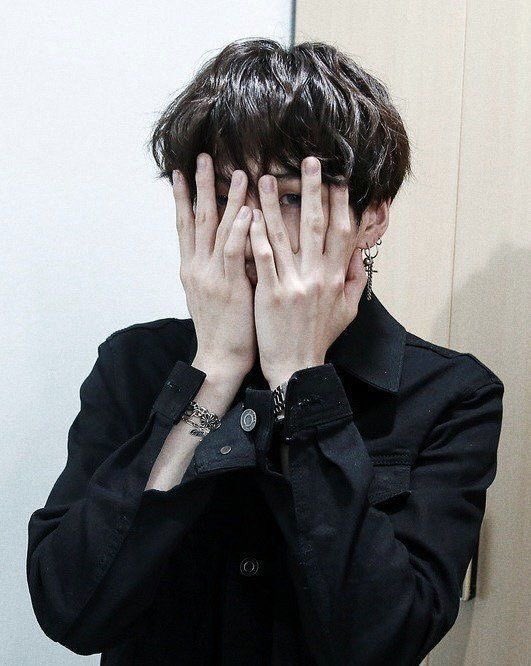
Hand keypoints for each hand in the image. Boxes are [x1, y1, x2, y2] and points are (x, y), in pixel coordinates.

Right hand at [173, 152, 256, 379]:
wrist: (220, 358)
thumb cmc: (223, 328)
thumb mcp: (213, 294)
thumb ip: (218, 266)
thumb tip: (230, 244)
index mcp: (191, 268)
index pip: (184, 226)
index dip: (182, 198)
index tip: (180, 174)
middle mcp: (196, 267)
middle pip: (196, 219)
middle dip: (198, 186)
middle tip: (200, 157)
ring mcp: (211, 276)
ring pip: (216, 230)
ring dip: (225, 199)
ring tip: (234, 172)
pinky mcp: (229, 286)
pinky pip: (233, 251)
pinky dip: (239, 229)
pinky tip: (247, 209)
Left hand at [249, 156, 367, 388]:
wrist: (297, 368)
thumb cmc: (320, 337)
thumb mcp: (347, 311)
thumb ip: (355, 279)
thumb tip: (358, 252)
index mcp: (336, 277)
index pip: (341, 232)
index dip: (342, 202)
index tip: (339, 177)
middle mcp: (317, 276)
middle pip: (316, 225)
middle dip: (313, 190)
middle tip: (309, 161)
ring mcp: (293, 284)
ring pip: (284, 237)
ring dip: (276, 204)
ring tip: (266, 177)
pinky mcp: (271, 295)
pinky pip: (263, 259)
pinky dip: (256, 236)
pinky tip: (248, 214)